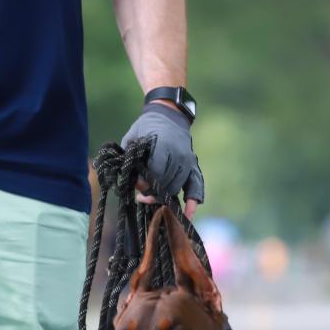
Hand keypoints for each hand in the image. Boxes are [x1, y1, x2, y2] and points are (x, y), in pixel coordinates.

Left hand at [121, 102, 202, 218]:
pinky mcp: (193, 166)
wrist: (168, 115)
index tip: (136, 185)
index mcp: (164, 146)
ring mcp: (188, 162)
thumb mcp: (133, 140)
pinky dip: (192, 202)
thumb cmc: (146, 128)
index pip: (156, 173)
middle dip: (153, 192)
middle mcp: (179, 155)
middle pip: (167, 183)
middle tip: (140, 195)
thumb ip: (133, 161)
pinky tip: (187, 215)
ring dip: (164, 197)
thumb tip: (137, 184)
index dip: (145, 183)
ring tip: (149, 198)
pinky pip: (196, 187)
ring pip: (176, 188)